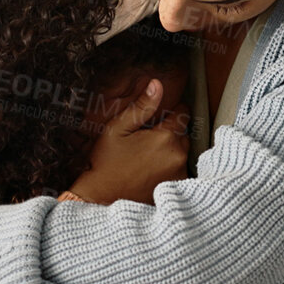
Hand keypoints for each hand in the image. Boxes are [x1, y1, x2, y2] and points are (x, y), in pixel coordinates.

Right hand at [69, 78, 189, 204]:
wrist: (101, 198)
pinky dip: (170, 167)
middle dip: (169, 132)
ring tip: (146, 157)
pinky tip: (150, 170)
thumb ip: (142, 106)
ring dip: (170, 150)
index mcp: (166, 137)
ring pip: (182, 151)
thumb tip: (157, 85)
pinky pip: (180, 168)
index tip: (156, 120)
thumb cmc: (106, 163)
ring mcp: (179, 173)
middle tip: (145, 141)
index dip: (169, 113)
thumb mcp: (118, 129)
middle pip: (183, 133)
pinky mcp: (176, 186)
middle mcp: (178, 155)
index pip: (182, 113)